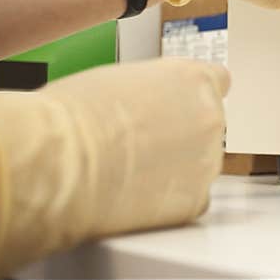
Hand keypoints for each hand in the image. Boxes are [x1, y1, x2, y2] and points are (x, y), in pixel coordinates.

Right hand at [0, 58, 229, 277]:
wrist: (60, 162)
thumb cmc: (73, 116)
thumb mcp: (119, 78)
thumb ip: (151, 89)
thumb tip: (146, 101)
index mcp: (193, 79)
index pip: (218, 82)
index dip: (194, 96)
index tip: (180, 107)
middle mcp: (210, 117)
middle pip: (207, 126)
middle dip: (182, 134)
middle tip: (141, 144)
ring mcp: (207, 161)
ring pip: (200, 164)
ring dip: (176, 168)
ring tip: (131, 170)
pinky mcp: (195, 200)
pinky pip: (190, 199)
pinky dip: (169, 200)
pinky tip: (136, 195)